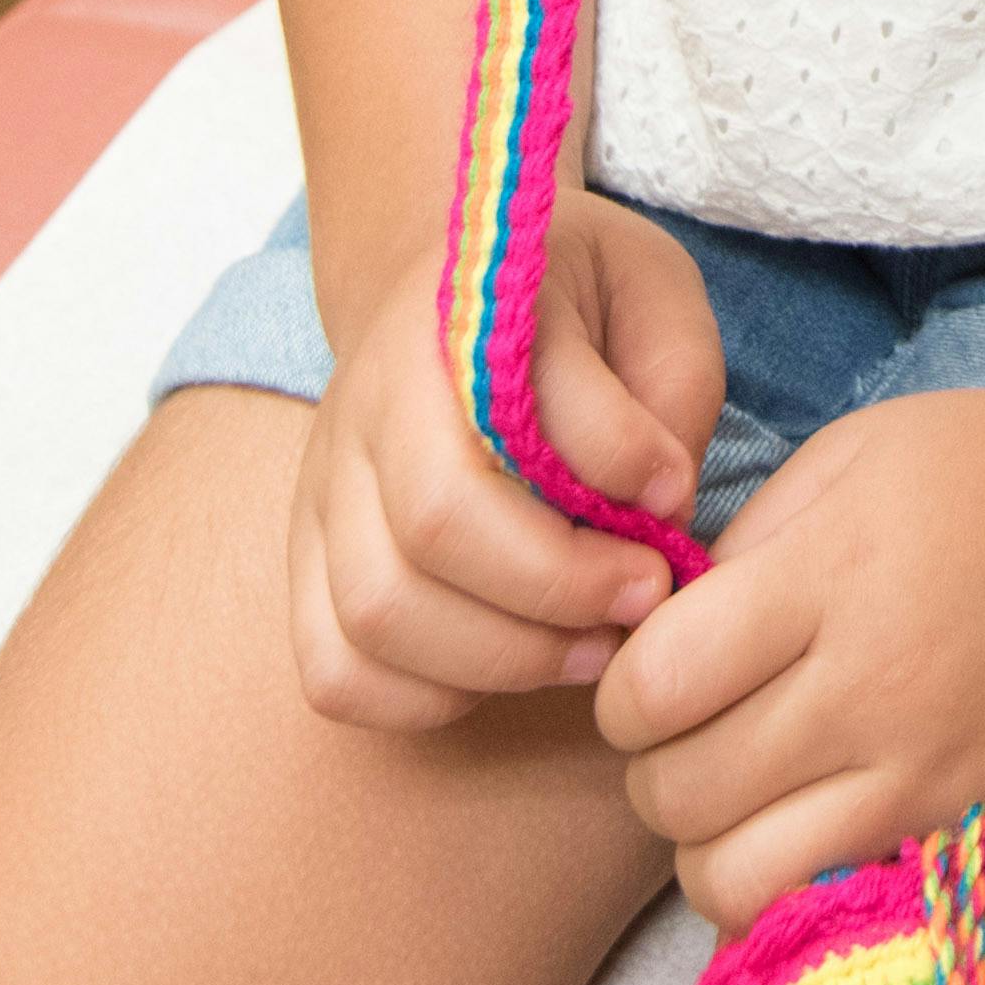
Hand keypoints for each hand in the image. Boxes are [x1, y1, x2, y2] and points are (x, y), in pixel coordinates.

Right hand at [282, 189, 720, 731]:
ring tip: (591, 646)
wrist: (436, 285)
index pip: (515, 409)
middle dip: (560, 589)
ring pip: (376, 613)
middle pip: (434, 529)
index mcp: (454, 320)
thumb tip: (659, 499)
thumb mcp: (647, 287)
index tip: (677, 498)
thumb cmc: (566, 297)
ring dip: (503, 659)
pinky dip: (423, 699)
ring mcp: (324, 490)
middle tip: (644, 596)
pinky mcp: (307, 562)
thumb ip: (668, 384)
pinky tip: (503, 667)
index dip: (612, 468)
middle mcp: (366, 405)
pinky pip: (335, 672)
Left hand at [596, 362, 984, 925]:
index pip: (651, 688)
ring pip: (743, 885)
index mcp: (835, 578)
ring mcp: (947, 782)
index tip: (654, 675)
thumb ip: (744, 549)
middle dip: (659, 770)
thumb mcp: (853, 457)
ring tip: (752, 799)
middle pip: (681, 796)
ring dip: (718, 848)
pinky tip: (828, 825)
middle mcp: (883, 692)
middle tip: (697, 735)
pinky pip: (850, 905)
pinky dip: (811, 885)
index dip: (624, 690)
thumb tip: (660, 642)